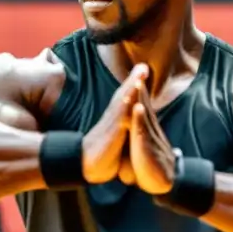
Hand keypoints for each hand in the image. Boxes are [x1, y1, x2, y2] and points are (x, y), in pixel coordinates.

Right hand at [81, 64, 148, 183]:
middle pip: (125, 94)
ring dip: (132, 84)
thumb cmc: (105, 154)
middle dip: (134, 79)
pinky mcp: (113, 131)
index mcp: (117, 119)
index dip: (134, 85)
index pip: (126, 98)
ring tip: (141, 70)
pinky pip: (121, 114)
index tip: (143, 71)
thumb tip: (129, 127)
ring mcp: (113, 122)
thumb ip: (123, 130)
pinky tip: (133, 94)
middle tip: (143, 65)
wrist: (89, 166)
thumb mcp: (117, 139)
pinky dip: (127, 103)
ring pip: (124, 99)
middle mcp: (114, 117)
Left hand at [129, 80, 176, 194]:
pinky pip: (142, 135)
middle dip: (141, 88)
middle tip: (139, 68)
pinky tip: (137, 110)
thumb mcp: (148, 146)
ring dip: (141, 100)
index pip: (144, 106)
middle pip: (146, 106)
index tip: (137, 73)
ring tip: (137, 82)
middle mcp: (151, 132)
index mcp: (148, 131)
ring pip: (144, 117)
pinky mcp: (147, 151)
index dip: (141, 91)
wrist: (165, 185)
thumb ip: (145, 134)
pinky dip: (139, 121)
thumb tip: (144, 125)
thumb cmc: (154, 167)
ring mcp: (150, 140)